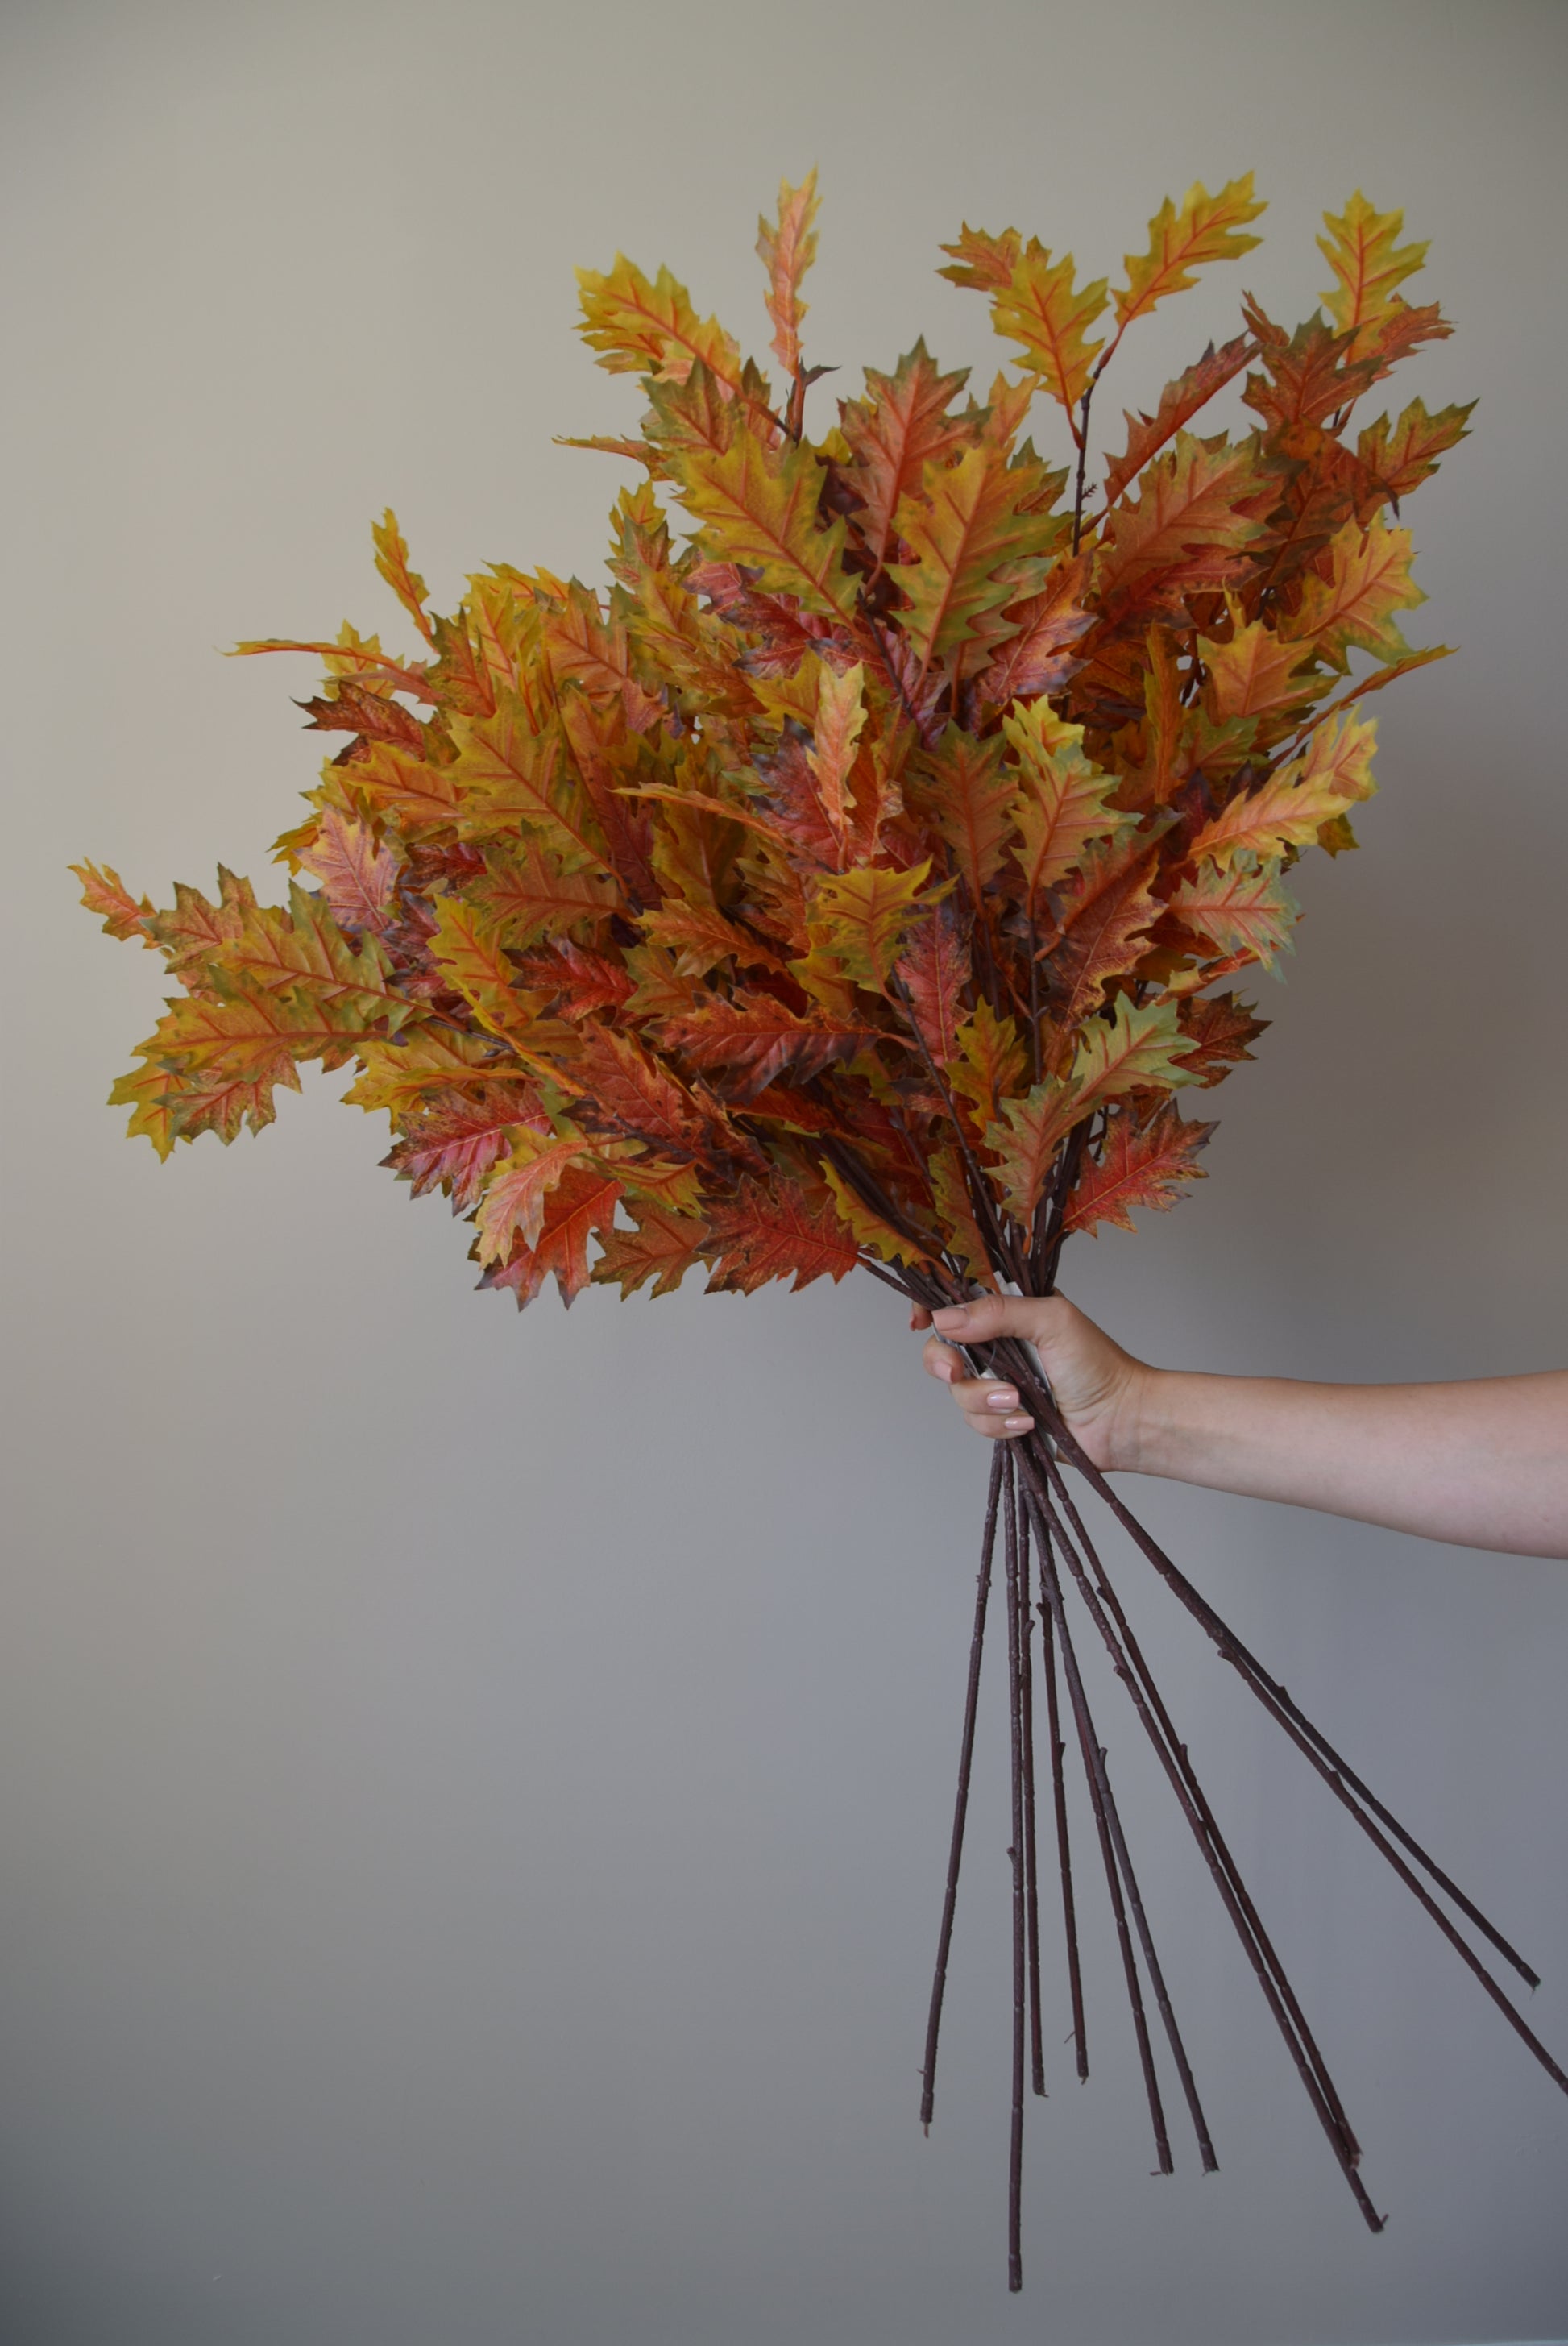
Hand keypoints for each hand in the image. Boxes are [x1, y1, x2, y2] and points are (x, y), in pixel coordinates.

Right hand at [911, 1292, 1149, 1472]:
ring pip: (957, 1391)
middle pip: (943, 1349)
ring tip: (1020, 1403)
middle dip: (944, 1362)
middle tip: (958, 1372)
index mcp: (1009, 1312)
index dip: (931, 1309)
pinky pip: (976, 1422)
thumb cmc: (1098, 1364)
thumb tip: (945, 1318)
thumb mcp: (1051, 1320)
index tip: (919, 1322)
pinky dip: (999, 1424)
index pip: (956, 1302)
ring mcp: (999, 1383)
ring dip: (984, 1400)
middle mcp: (999, 1345)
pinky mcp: (1002, 1417)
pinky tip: (1027, 1423)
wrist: (1120, 1420)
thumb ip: (998, 1312)